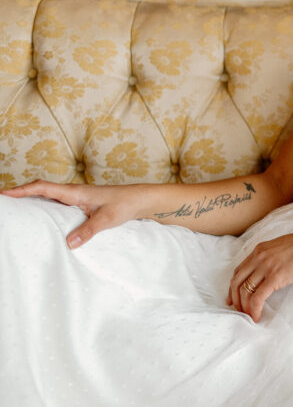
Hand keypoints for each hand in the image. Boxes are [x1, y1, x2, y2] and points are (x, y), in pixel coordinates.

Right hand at [1, 180, 141, 247]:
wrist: (141, 200)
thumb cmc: (125, 204)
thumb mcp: (107, 218)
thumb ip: (89, 230)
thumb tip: (69, 243)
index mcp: (75, 192)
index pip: (43, 187)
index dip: (22, 190)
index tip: (4, 193)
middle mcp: (73, 192)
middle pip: (40, 190)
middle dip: (20, 194)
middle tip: (3, 203)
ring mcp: (76, 198)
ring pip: (48, 196)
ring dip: (31, 200)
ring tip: (14, 210)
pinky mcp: (82, 204)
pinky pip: (57, 204)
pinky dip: (45, 207)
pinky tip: (40, 218)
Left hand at [228, 223, 292, 321]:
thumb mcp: (285, 247)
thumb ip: (274, 256)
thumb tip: (274, 270)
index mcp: (261, 249)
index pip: (239, 270)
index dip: (234, 287)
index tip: (234, 299)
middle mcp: (259, 257)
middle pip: (237, 282)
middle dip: (235, 299)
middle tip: (239, 311)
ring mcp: (266, 266)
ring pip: (244, 291)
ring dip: (244, 307)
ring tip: (249, 317)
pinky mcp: (275, 277)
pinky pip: (257, 297)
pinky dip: (254, 309)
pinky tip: (257, 317)